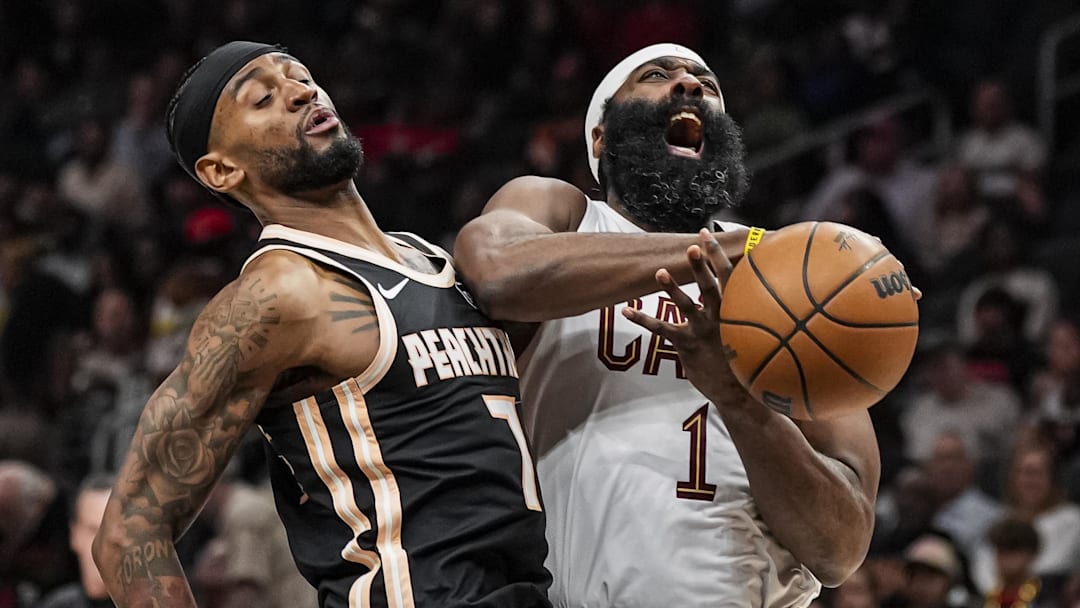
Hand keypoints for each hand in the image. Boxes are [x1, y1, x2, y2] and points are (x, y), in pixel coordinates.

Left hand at [622, 230, 751, 404]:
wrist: (738, 391)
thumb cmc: (741, 354)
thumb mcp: (746, 327)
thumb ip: (739, 304)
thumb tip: (735, 283)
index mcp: (735, 308)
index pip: (729, 276)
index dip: (717, 255)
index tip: (706, 234)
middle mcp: (721, 317)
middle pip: (711, 287)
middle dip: (701, 266)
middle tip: (692, 247)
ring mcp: (703, 331)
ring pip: (686, 306)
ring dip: (672, 289)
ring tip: (659, 273)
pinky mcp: (686, 345)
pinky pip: (663, 329)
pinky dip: (643, 319)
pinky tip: (626, 311)